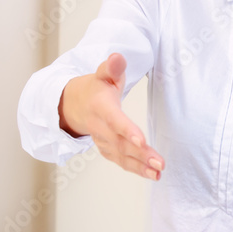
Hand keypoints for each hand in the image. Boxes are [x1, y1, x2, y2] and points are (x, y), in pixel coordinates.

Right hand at [58, 53, 164, 179]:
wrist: (73, 105)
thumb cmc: (95, 88)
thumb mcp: (103, 73)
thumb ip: (112, 67)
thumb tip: (118, 57)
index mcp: (100, 106)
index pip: (114, 120)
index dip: (127, 130)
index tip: (141, 141)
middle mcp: (99, 126)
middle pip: (120, 142)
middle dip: (140, 154)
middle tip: (160, 163)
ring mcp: (101, 140)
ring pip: (120, 156)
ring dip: (140, 166)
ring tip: (158, 172)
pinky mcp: (106, 149)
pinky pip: (120, 161)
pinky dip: (135, 169)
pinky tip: (152, 175)